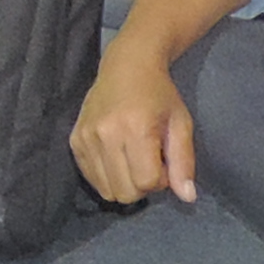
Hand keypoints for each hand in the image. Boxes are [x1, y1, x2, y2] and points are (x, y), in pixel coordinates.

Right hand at [70, 54, 200, 206]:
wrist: (127, 65)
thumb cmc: (159, 94)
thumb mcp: (181, 124)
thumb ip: (184, 162)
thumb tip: (188, 198)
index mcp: (136, 128)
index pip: (147, 182)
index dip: (162, 179)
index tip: (164, 159)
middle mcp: (106, 134)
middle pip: (125, 193)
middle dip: (142, 185)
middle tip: (149, 160)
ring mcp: (86, 137)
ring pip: (107, 191)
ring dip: (124, 182)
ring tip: (132, 158)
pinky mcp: (74, 140)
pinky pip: (91, 179)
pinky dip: (107, 176)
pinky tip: (117, 156)